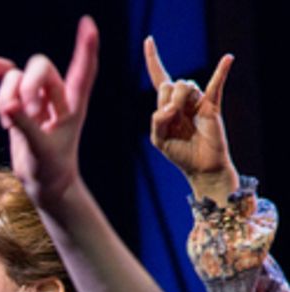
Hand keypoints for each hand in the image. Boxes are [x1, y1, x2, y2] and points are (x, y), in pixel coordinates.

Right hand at [0, 16, 99, 209]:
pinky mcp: (19, 103)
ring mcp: (36, 96)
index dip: (86, 46)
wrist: (45, 181)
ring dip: (6, 96)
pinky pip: (6, 78)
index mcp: (73, 102)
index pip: (84, 68)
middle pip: (40, 67)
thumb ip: (26, 126)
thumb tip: (9, 105)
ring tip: (8, 123)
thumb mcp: (41, 149)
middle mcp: (57, 94)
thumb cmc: (51, 168)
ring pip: (16, 76)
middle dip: (26, 87)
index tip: (87, 24)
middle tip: (25, 113)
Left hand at [144, 37, 237, 201]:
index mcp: (166, 105)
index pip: (159, 78)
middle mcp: (181, 99)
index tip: (148, 40)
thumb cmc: (180, 153)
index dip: (153, 59)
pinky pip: (216, 84)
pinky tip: (227, 59)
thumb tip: (170, 107)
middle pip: (169, 83)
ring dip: (179, 100)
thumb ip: (157, 121)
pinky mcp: (212, 105)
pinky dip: (221, 71)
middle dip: (166, 100)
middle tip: (172, 117)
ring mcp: (197, 101)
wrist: (201, 166)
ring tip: (183, 117)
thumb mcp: (159, 139)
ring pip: (184, 85)